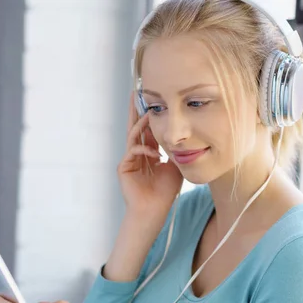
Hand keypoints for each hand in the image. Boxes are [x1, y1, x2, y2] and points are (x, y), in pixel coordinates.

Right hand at [118, 92, 182, 217]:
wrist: (154, 210)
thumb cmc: (165, 192)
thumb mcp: (175, 166)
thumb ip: (174, 150)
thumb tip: (179, 135)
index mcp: (149, 152)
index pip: (148, 129)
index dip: (150, 115)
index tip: (153, 100)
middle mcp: (137, 153)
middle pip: (135, 126)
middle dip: (135, 109)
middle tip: (135, 92)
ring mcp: (129, 159)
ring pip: (133, 135)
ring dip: (141, 124)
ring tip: (150, 115)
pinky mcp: (124, 167)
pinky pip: (132, 150)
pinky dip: (144, 149)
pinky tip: (156, 154)